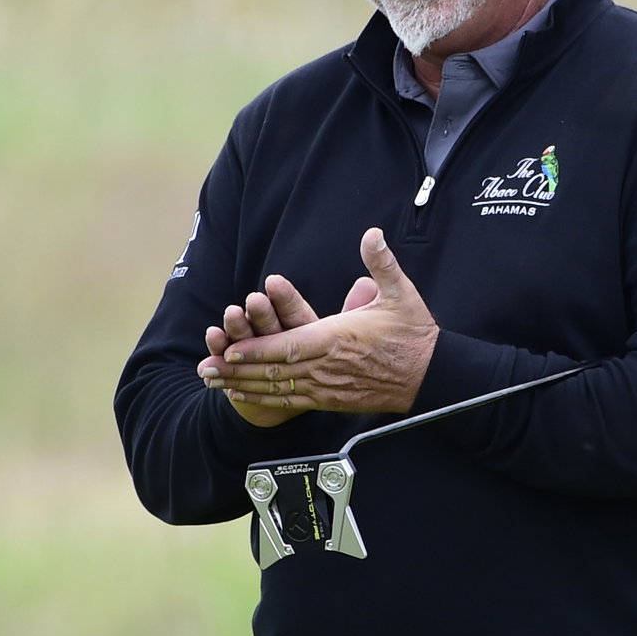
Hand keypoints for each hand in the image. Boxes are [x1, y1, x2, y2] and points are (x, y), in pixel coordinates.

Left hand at [198, 227, 437, 414]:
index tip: (230, 349)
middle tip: (205, 369)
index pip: (288, 347)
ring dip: (244, 386)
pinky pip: (292, 402)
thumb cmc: (413, 334)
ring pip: (278, 389)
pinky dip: (265, 399)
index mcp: (337, 339)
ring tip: (214, 383)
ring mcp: (328, 387)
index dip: (256, 350)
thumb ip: (381, 263)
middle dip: (237, 370)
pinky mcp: (332, 401)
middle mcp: (327, 366)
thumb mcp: (400, 293)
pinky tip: (246, 395)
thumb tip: (372, 233)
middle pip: (274, 372)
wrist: (431, 376)